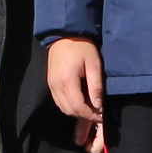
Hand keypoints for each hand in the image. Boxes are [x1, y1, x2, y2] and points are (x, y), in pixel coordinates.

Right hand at [48, 37, 106, 152]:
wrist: (64, 35)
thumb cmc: (82, 47)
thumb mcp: (94, 64)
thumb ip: (95, 86)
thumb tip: (98, 105)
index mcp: (67, 81)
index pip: (78, 107)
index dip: (90, 115)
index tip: (101, 117)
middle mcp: (56, 86)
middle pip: (69, 110)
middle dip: (83, 116)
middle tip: (97, 114)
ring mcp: (51, 85)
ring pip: (62, 108)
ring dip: (76, 112)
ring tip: (90, 109)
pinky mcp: (50, 83)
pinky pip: (59, 101)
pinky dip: (69, 106)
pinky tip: (80, 102)